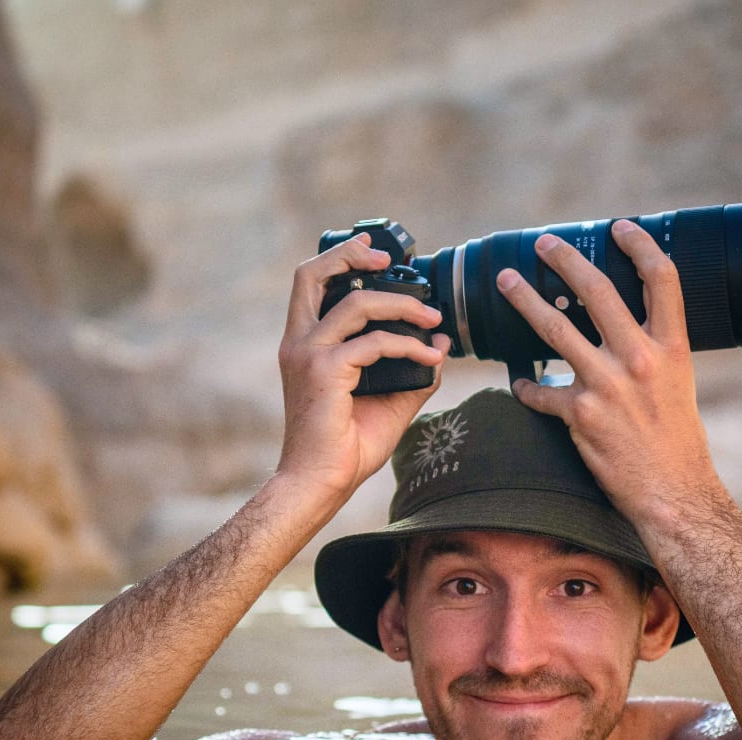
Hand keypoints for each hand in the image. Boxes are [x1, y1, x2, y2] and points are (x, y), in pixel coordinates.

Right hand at [276, 234, 450, 501]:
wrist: (320, 483)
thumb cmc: (345, 447)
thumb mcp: (389, 402)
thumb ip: (413, 370)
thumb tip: (442, 340)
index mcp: (305, 344)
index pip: (312, 284)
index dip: (341, 260)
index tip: (376, 257)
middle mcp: (299, 342)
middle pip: (312, 274)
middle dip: (351, 255)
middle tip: (388, 259)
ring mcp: (307, 354)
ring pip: (357, 304)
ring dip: (402, 305)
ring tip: (434, 317)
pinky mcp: (323, 370)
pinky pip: (374, 343)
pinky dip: (409, 346)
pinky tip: (431, 358)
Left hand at [499, 220, 719, 526]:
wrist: (672, 493)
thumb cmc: (678, 441)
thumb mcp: (680, 383)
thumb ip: (655, 351)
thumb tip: (627, 326)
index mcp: (672, 347)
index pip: (661, 278)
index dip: (639, 245)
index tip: (619, 228)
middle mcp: (639, 359)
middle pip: (596, 290)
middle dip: (564, 260)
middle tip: (543, 244)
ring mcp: (606, 385)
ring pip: (553, 327)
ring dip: (524, 300)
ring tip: (507, 283)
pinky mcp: (579, 414)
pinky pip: (541, 390)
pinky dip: (528, 386)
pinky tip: (522, 384)